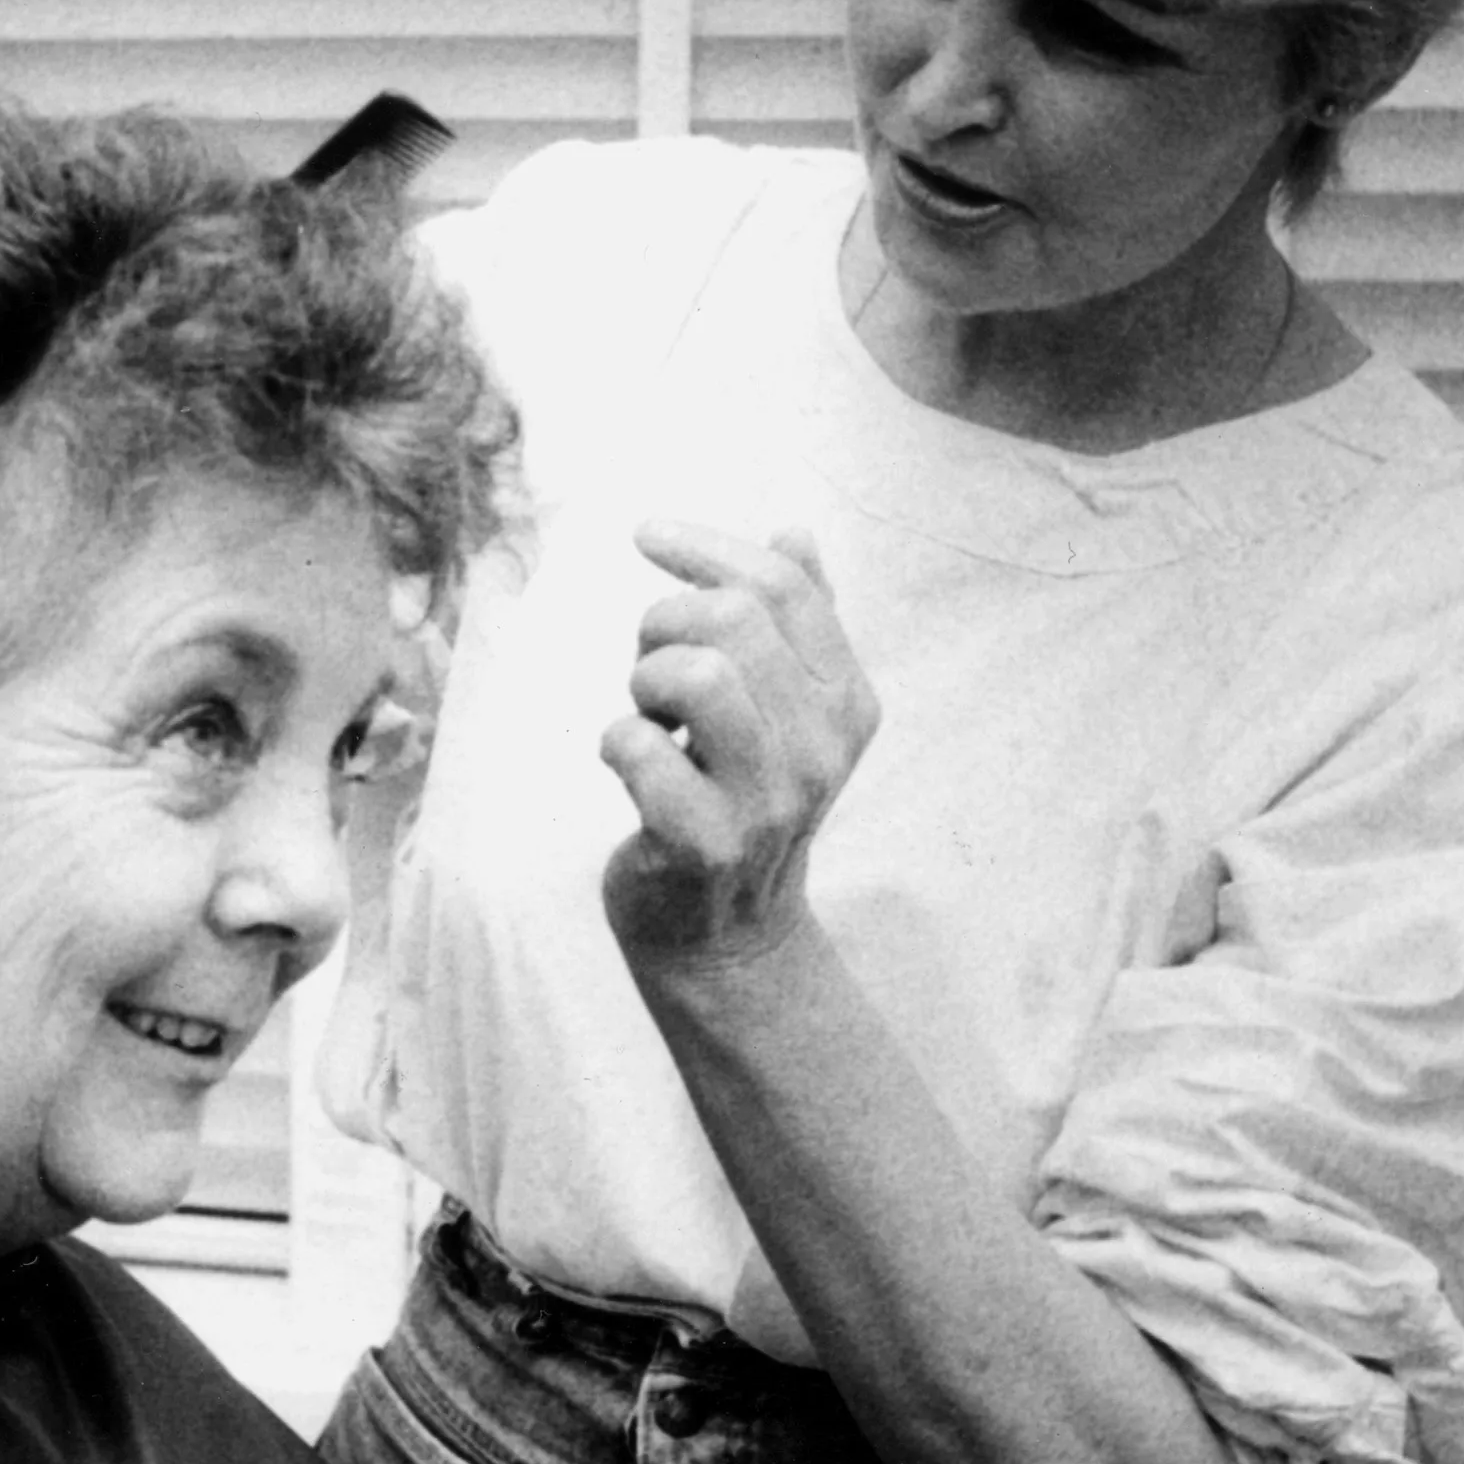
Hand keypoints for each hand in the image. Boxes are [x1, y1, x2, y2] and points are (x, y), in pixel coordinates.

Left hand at [598, 522, 878, 970]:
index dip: (707, 546)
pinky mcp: (706, 845)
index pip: (784, 585)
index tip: (647, 535)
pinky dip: (616, 741)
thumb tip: (794, 527)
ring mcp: (768, 801)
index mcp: (848, 701)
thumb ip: (800, 621)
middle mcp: (822, 749)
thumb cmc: (742, 800)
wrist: (727, 936)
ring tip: (650, 714)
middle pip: (734, 619)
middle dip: (665, 623)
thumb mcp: (788, 710)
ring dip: (644, 680)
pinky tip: (628, 763)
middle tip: (651, 668)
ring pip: (698, 673)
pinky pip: (640, 750)